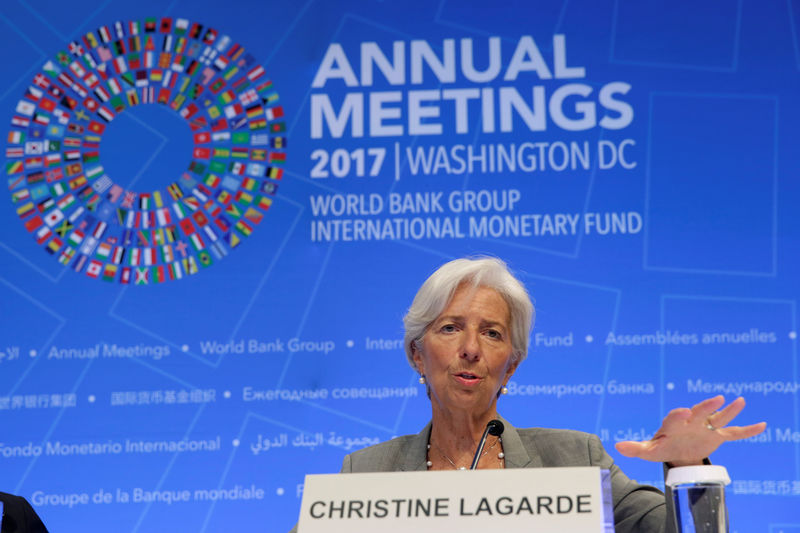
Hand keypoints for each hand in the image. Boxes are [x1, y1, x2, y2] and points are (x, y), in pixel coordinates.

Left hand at [614, 395, 765, 465]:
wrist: (676, 451)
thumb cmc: (661, 447)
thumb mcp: (648, 450)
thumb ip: (635, 447)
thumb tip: (617, 446)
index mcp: (673, 423)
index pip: (675, 417)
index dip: (679, 415)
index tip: (683, 412)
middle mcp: (691, 421)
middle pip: (699, 412)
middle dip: (706, 406)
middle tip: (716, 399)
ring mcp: (705, 428)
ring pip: (718, 418)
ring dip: (729, 411)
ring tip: (741, 401)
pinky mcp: (716, 436)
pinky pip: (733, 433)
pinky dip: (747, 429)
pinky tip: (762, 425)